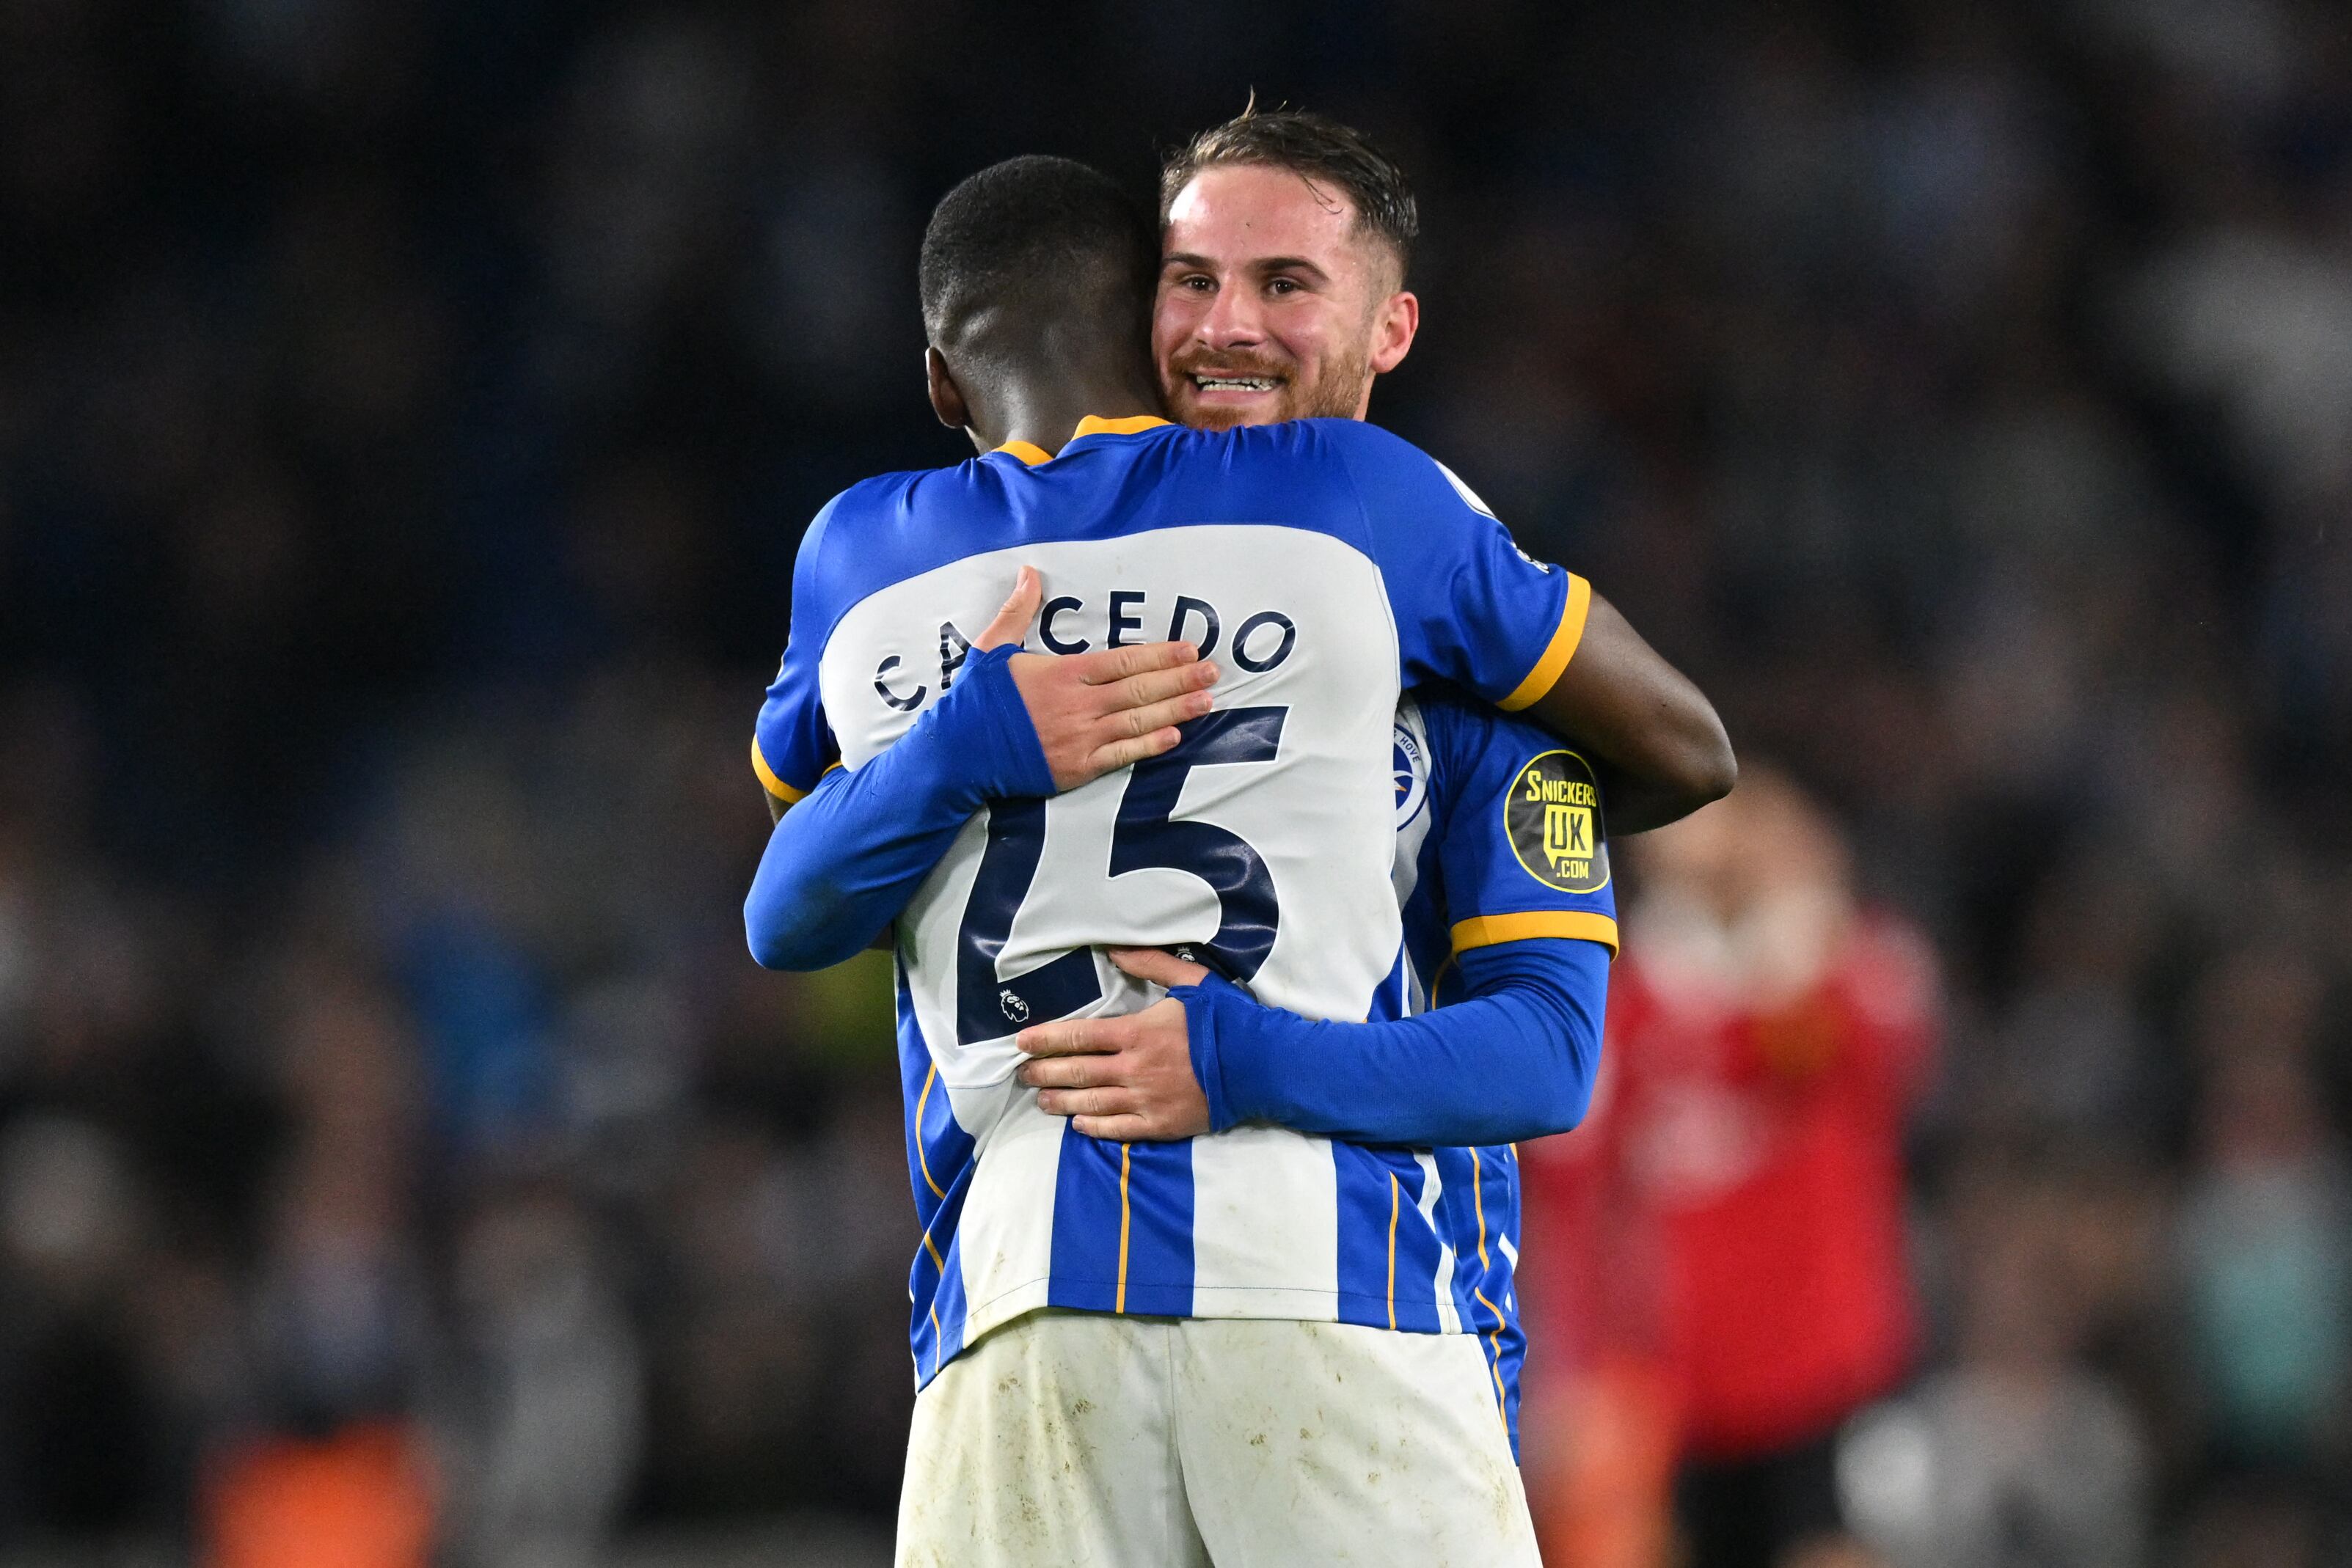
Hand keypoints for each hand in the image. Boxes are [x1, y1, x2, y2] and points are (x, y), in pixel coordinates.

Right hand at [975, 568, 1219, 791]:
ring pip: (1139, 721)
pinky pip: (1122, 756)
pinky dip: (1150, 746)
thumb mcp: (992, 647)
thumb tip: (1029, 572)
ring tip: (1206, 701)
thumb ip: (1018, 610)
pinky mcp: (1077, 769)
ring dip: (1176, 711)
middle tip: (1213, 672)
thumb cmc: (976, 700)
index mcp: (1064, 673)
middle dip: (1180, 680)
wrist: (957, 753)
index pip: (1124, 661)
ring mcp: (1081, 738)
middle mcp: (1080, 705)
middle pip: (1140, 690)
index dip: (1160, 655)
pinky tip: (1174, 737)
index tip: (1188, 650)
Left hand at [1015, 947, 1214, 1140]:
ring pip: (1091, 1103)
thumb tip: (1112, 949)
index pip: (1079, 1036)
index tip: (1022, 1042)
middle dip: (1044, 1072)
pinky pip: (1118, 1130)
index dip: (1047, 1040)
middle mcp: (1135, 1069)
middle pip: (1078, 1072)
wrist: (1262, 1065)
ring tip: (1041, 1100)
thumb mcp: (1191, 980)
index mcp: (1138, 1033)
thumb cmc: (1226, 1020)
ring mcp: (1146, 1100)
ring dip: (1061, 1102)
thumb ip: (1150, 963)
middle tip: (1022, 1074)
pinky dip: (1094, 1128)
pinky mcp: (1161, 1125)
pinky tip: (1078, 1125)